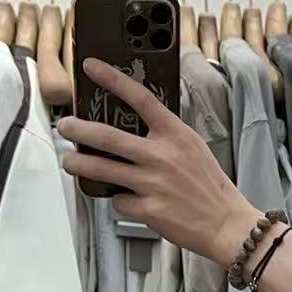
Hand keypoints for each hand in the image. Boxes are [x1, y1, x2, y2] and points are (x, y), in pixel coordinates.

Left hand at [58, 60, 258, 267]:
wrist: (226, 224)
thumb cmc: (210, 187)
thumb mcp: (193, 148)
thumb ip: (166, 135)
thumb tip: (137, 125)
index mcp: (175, 135)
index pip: (140, 98)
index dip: (112, 79)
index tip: (91, 68)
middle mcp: (161, 156)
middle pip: (107, 136)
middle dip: (78, 129)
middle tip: (66, 126)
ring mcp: (153, 183)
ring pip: (102, 169)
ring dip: (79, 164)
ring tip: (70, 162)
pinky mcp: (148, 209)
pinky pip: (119, 201)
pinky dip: (119, 201)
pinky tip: (128, 200)